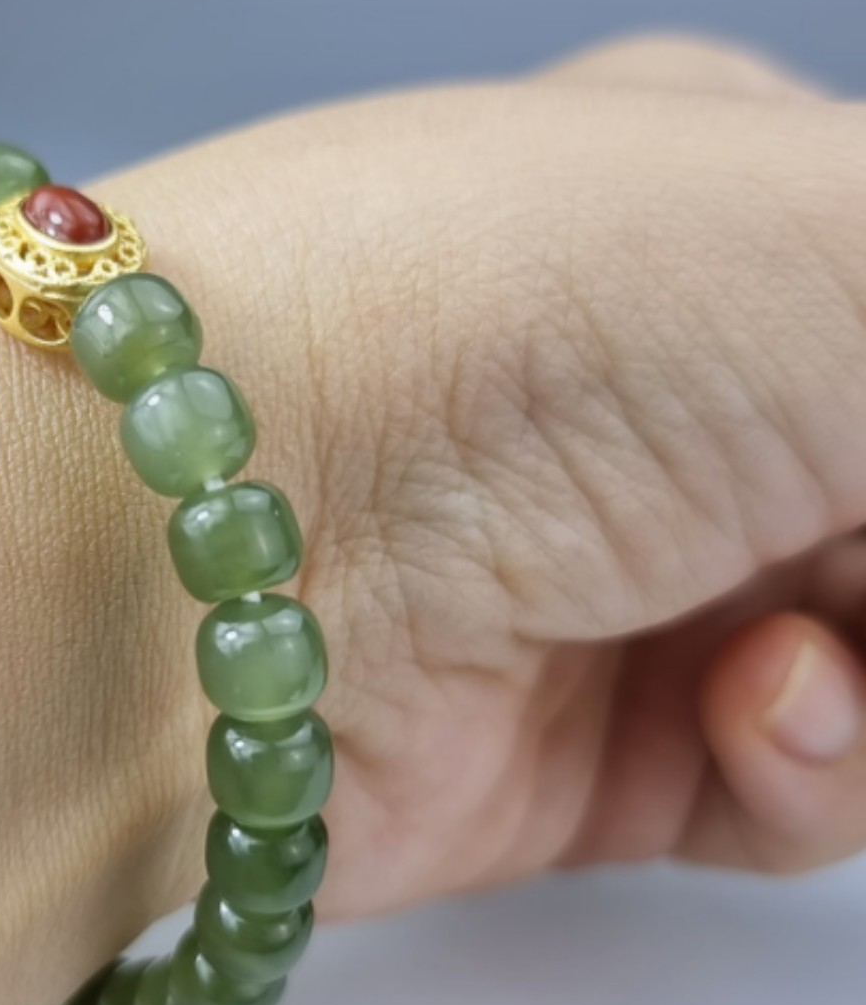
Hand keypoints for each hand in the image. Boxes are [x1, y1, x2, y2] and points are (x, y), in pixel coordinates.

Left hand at [87, 35, 865, 918]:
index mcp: (714, 220)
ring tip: (798, 632)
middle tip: (858, 563)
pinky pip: (795, 784)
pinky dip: (818, 763)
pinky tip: (752, 701)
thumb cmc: (490, 324)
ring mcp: (624, 579)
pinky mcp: (584, 744)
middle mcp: (658, 403)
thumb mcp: (833, 248)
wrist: (204, 531)